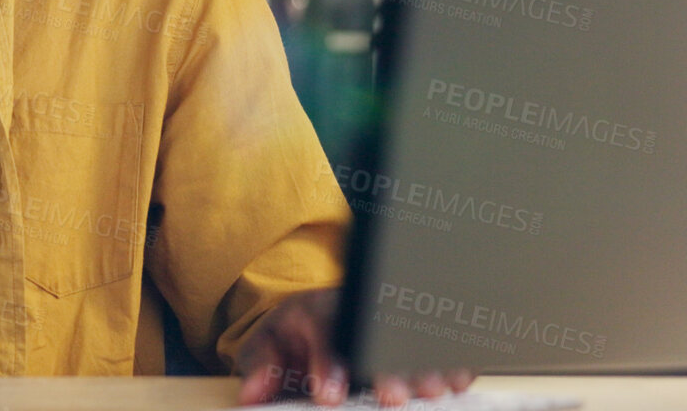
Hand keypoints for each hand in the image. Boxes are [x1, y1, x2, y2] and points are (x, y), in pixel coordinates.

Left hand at [235, 289, 475, 406]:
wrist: (313, 317)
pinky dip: (450, 363)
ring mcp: (386, 324)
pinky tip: (456, 382)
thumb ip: (260, 366)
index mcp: (316, 311)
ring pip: (410, 339)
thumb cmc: (292, 335)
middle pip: (376, 335)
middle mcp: (356, 313)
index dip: (328, 365)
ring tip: (430, 392)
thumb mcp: (265, 344)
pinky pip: (437, 344)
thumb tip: (253, 395)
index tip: (328, 397)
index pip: (323, 332)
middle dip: (385, 368)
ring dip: (422, 368)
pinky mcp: (410, 337)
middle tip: (390, 398)